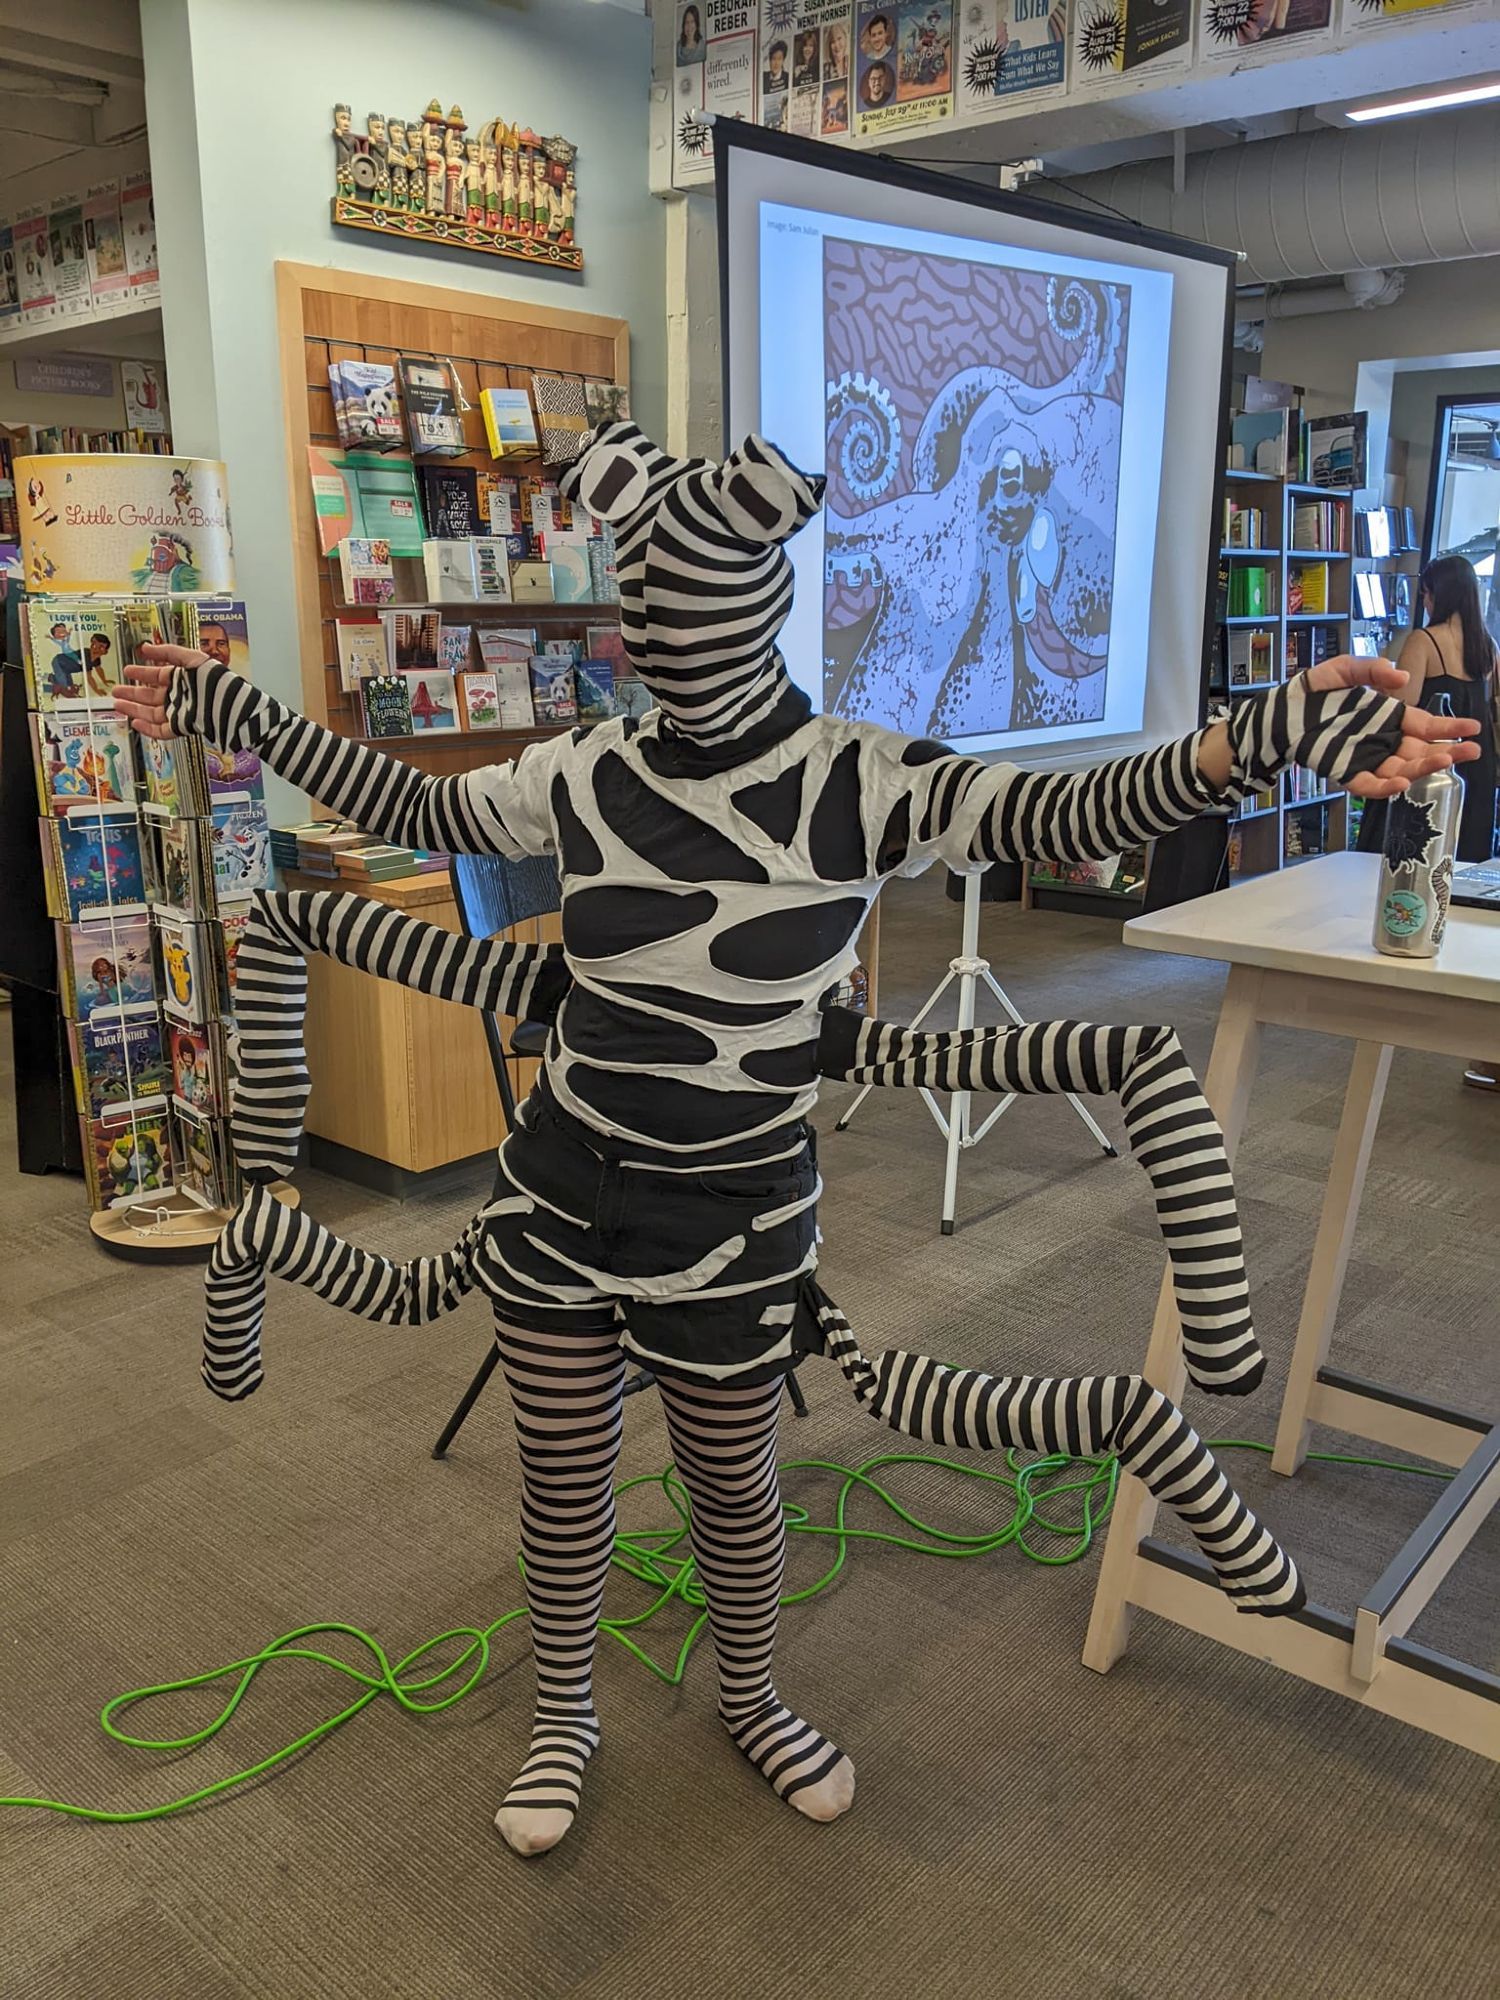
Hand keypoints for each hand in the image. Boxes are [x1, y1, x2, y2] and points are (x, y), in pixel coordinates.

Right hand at [112, 642, 208, 739]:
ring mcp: (179, 712)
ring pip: (152, 713)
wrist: (229, 704)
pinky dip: (147, 729)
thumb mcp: (191, 658)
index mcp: (182, 679)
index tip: (126, 670)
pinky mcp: (181, 728)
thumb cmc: (214, 679)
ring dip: (134, 709)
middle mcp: (179, 696)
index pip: (157, 676)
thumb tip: (145, 647)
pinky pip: (161, 730)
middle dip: (132, 693)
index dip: (141, 673)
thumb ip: (168, 652)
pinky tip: (134, 723)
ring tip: (117, 704)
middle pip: (151, 696)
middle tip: (115, 690)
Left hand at [1305, 655, 1480, 798]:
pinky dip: (1386, 788)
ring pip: (1401, 770)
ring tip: (1444, 759)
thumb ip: (1372, 669)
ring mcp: (1365, 757)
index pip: (1425, 725)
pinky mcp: (1345, 772)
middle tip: (1470, 750)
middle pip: (1420, 752)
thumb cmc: (1315, 690)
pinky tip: (1403, 783)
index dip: (1449, 727)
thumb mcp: (1345, 669)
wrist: (1282, 709)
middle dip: (1446, 752)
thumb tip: (1402, 677)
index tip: (1472, 729)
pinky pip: (1370, 785)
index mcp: (1388, 716)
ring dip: (1422, 768)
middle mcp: (1382, 739)